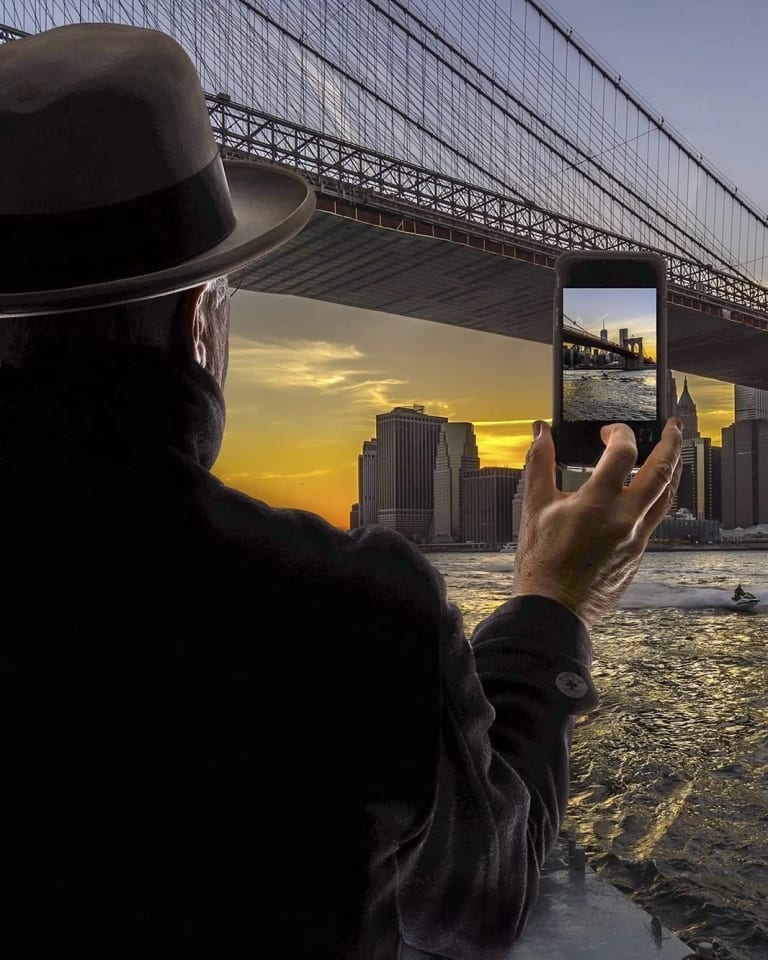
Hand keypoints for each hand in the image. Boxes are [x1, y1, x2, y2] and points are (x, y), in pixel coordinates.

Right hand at [512, 418, 682, 628]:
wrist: (553, 609)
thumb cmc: (540, 562)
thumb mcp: (533, 507)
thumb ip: (539, 464)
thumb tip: (542, 433)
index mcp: (598, 503)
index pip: (623, 453)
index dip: (619, 433)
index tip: (608, 434)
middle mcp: (625, 519)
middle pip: (663, 470)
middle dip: (672, 442)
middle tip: (674, 426)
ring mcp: (636, 538)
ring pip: (667, 496)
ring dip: (673, 470)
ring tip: (672, 454)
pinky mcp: (637, 554)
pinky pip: (655, 520)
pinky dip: (656, 499)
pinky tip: (647, 495)